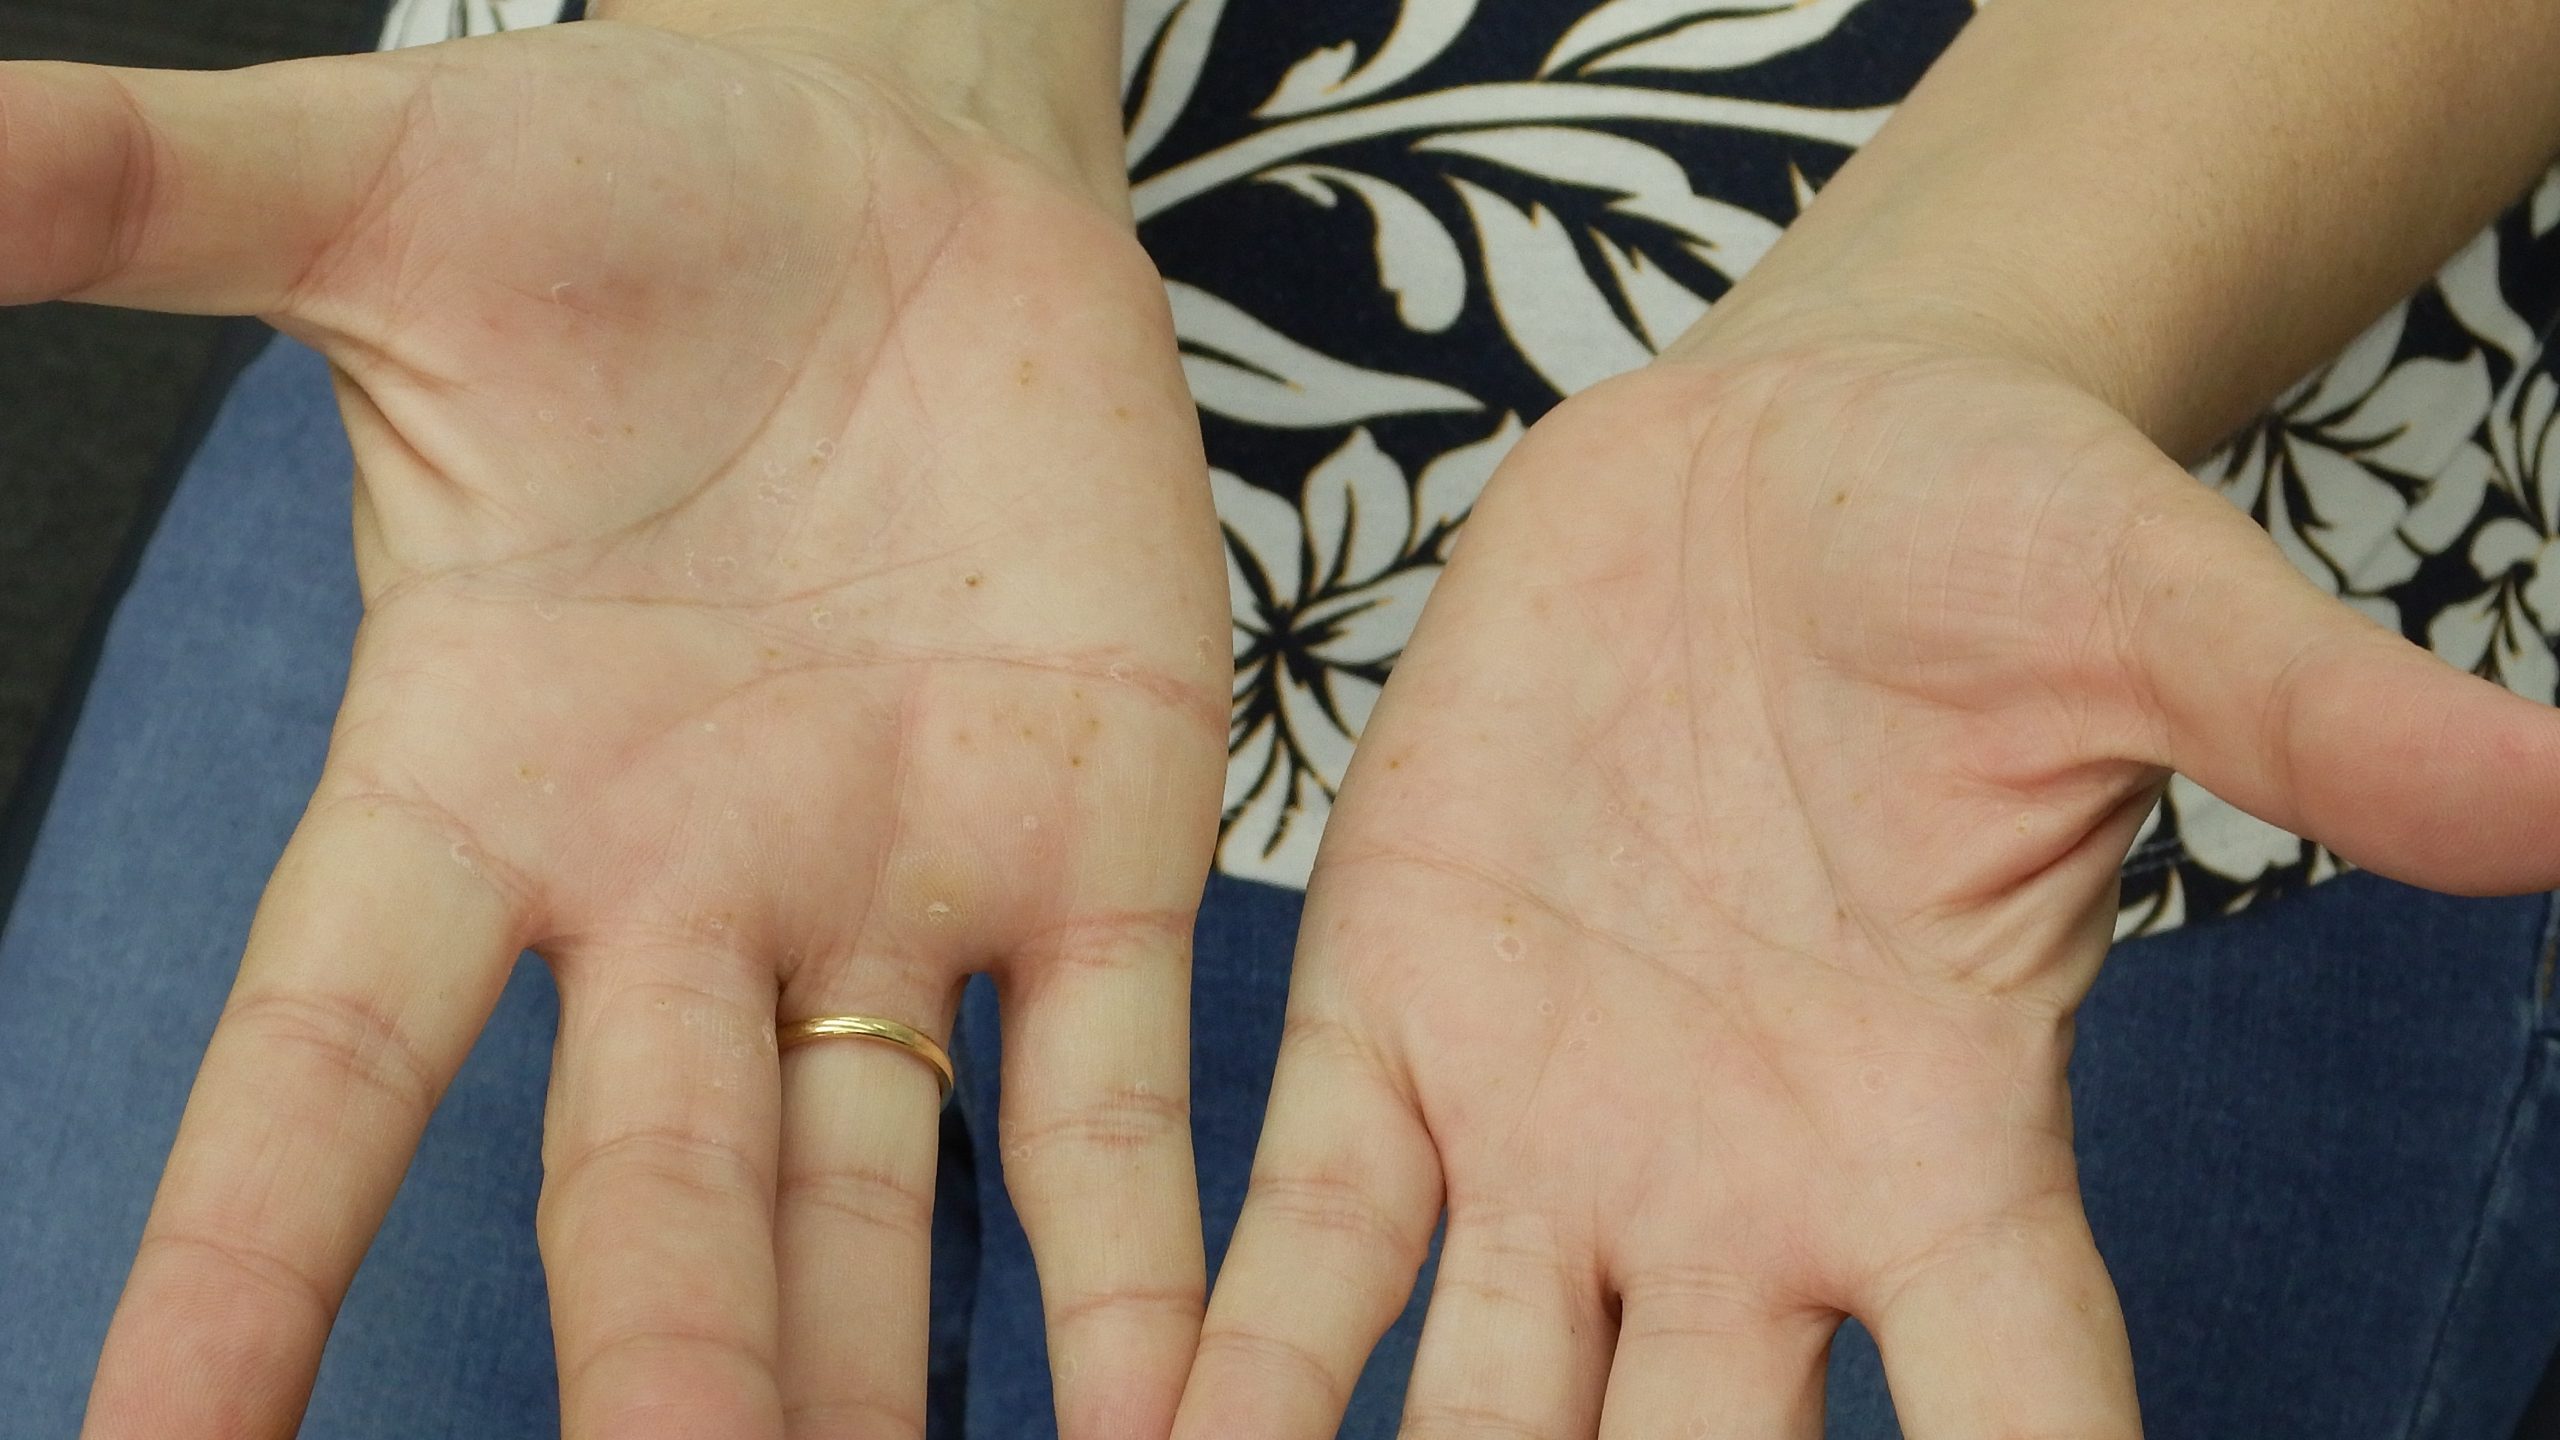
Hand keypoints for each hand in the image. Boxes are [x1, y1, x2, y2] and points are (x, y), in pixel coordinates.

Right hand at [9, 18, 1225, 1438]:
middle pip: (646, 1192)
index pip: (326, 1070)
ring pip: (875, 1198)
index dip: (239, 1261)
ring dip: (867, 1380)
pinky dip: (1139, 1261)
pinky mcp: (1103, 852)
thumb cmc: (634, 190)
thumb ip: (130, 199)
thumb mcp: (377, 192)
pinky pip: (1118, 1094)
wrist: (908, 166)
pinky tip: (1161, 1414)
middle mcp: (684, 895)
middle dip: (653, 1366)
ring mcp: (900, 895)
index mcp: (481, 783)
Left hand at [1171, 340, 2559, 1437]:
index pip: (2025, 1433)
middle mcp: (1745, 1205)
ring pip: (1477, 1425)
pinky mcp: (1394, 1029)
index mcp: (1945, 1146)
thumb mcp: (2149, 615)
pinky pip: (1302, 1246)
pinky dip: (1223, 1365)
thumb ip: (2320, 731)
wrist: (1765, 450)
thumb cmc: (1987, 528)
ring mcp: (1553, 1140)